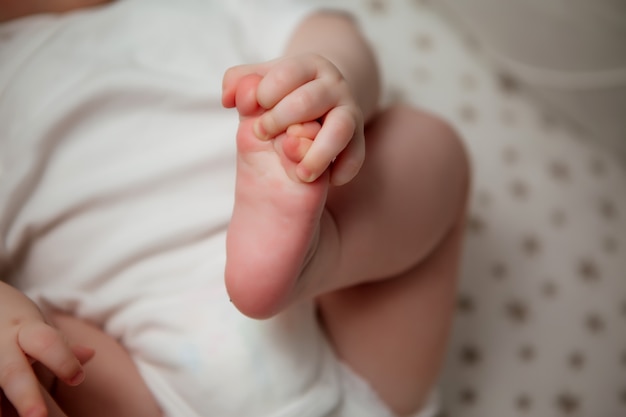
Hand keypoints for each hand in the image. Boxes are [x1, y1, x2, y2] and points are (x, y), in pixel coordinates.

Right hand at [0, 282, 92, 416]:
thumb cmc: (15, 322)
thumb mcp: (38, 327)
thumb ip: (60, 345)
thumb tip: (89, 354)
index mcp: (24, 330)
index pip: (46, 343)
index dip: (63, 360)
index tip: (76, 379)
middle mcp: (1, 345)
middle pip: (13, 373)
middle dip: (26, 396)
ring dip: (0, 407)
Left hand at [222, 54, 364, 185]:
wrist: (324, 99)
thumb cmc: (284, 94)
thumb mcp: (262, 83)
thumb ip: (239, 83)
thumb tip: (229, 99)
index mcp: (309, 66)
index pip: (287, 73)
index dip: (264, 93)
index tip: (249, 110)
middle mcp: (334, 85)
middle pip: (309, 100)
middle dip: (280, 120)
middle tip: (262, 135)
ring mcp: (350, 110)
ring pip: (340, 128)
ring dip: (319, 153)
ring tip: (301, 174)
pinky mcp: (359, 136)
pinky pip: (357, 154)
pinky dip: (344, 169)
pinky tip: (328, 181)